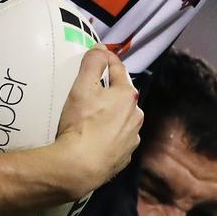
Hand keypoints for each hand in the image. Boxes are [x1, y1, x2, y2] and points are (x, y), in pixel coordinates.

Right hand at [54, 46, 143, 196]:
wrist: (80, 166)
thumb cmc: (81, 123)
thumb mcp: (82, 87)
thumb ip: (93, 63)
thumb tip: (101, 49)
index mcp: (128, 95)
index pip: (117, 69)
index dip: (105, 60)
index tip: (96, 56)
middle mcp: (136, 115)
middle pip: (122, 95)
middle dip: (109, 90)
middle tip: (89, 92)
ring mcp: (132, 138)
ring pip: (122, 117)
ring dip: (111, 114)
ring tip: (92, 118)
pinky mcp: (125, 156)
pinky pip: (117, 138)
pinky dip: (109, 134)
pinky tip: (95, 138)